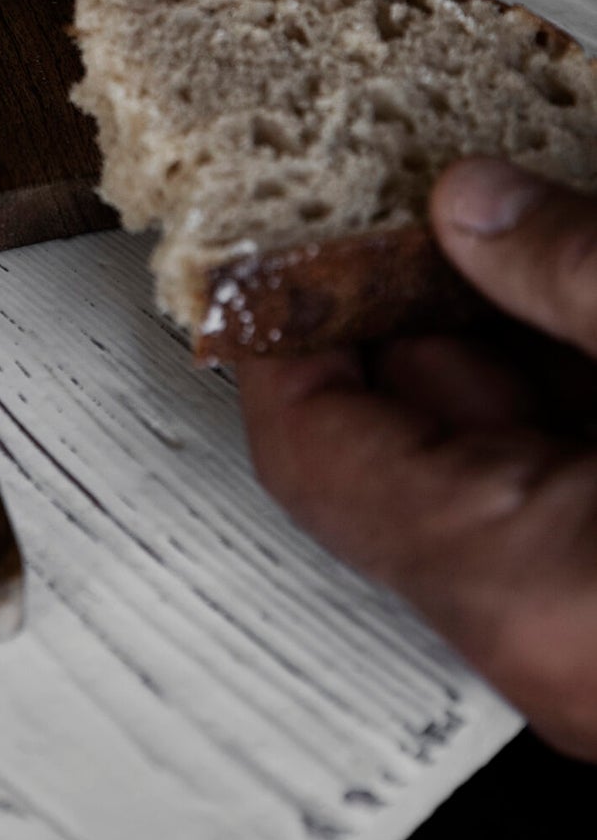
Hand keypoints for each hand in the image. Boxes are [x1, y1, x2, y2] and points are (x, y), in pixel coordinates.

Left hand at [240, 159, 596, 758]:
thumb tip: (469, 205)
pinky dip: (558, 391)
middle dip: (402, 306)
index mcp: (528, 590)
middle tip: (410, 191)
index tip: (273, 239)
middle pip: (403, 449)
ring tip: (508, 225)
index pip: (315, 453)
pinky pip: (563, 494)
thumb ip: (572, 270)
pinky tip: (575, 298)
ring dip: (492, 339)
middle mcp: (555, 648)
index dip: (280, 330)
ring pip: (495, 465)